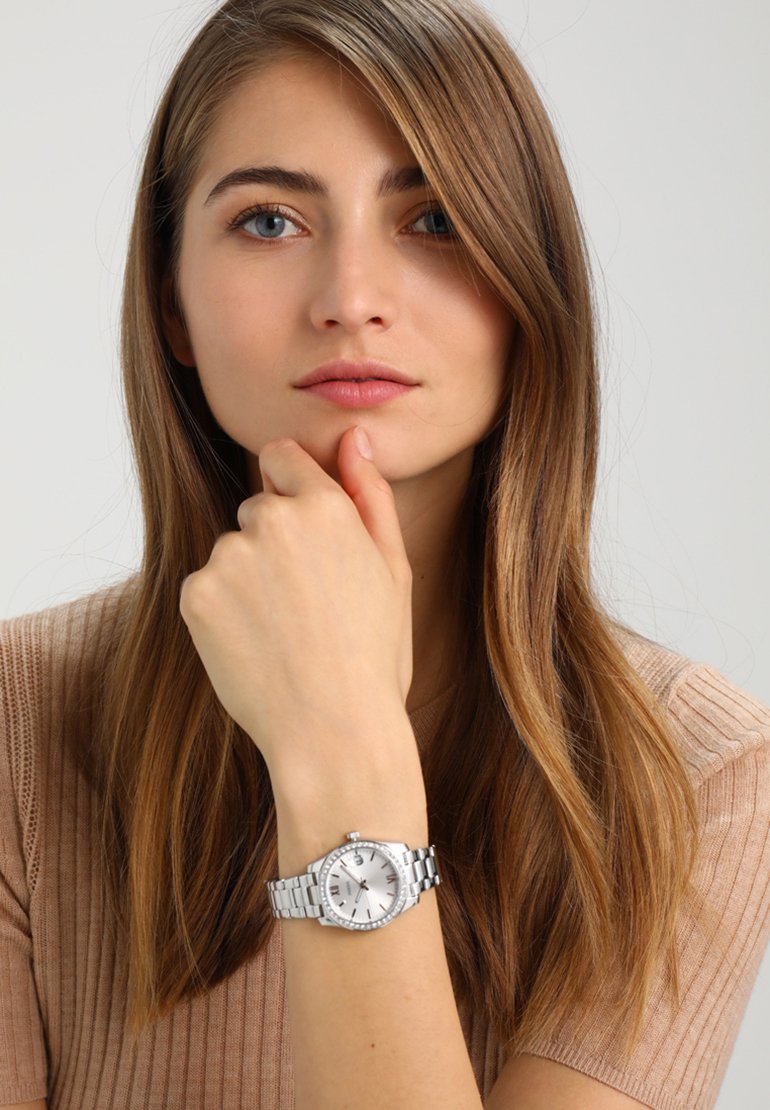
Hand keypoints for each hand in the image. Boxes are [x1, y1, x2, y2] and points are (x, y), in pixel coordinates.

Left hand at [178, 426, 413, 780]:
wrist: (333, 731)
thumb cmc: (374, 655)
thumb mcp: (393, 570)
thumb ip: (370, 494)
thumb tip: (353, 438)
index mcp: (324, 506)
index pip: (283, 458)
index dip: (295, 493)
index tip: (306, 537)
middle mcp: (271, 519)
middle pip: (258, 509)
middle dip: (275, 542)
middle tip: (308, 603)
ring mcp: (228, 556)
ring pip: (232, 553)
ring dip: (249, 580)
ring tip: (284, 633)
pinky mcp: (196, 594)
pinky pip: (207, 588)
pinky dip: (224, 613)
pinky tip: (257, 646)